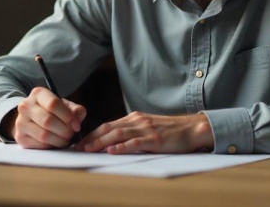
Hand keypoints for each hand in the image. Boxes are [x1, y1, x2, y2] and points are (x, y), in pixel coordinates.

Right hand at [7, 87, 86, 148]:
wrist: (33, 119)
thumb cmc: (53, 112)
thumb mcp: (65, 106)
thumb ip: (75, 111)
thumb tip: (76, 122)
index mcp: (38, 93)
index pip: (53, 104)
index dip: (68, 116)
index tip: (76, 125)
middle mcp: (25, 106)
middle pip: (48, 121)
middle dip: (64, 130)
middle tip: (71, 134)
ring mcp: (20, 122)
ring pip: (43, 135)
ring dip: (59, 140)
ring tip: (65, 139)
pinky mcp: (19, 137)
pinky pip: (39, 145)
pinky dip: (51, 146)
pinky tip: (54, 142)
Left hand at [75, 111, 212, 153]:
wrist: (192, 128)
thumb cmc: (171, 131)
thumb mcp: (148, 128)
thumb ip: (133, 133)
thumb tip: (114, 143)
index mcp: (134, 118)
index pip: (108, 125)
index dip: (92, 134)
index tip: (80, 143)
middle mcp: (137, 121)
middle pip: (108, 128)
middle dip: (91, 138)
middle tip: (77, 148)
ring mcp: (146, 129)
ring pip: (118, 134)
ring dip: (100, 142)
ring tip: (88, 149)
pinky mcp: (155, 140)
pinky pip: (135, 143)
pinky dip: (121, 147)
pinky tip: (111, 151)